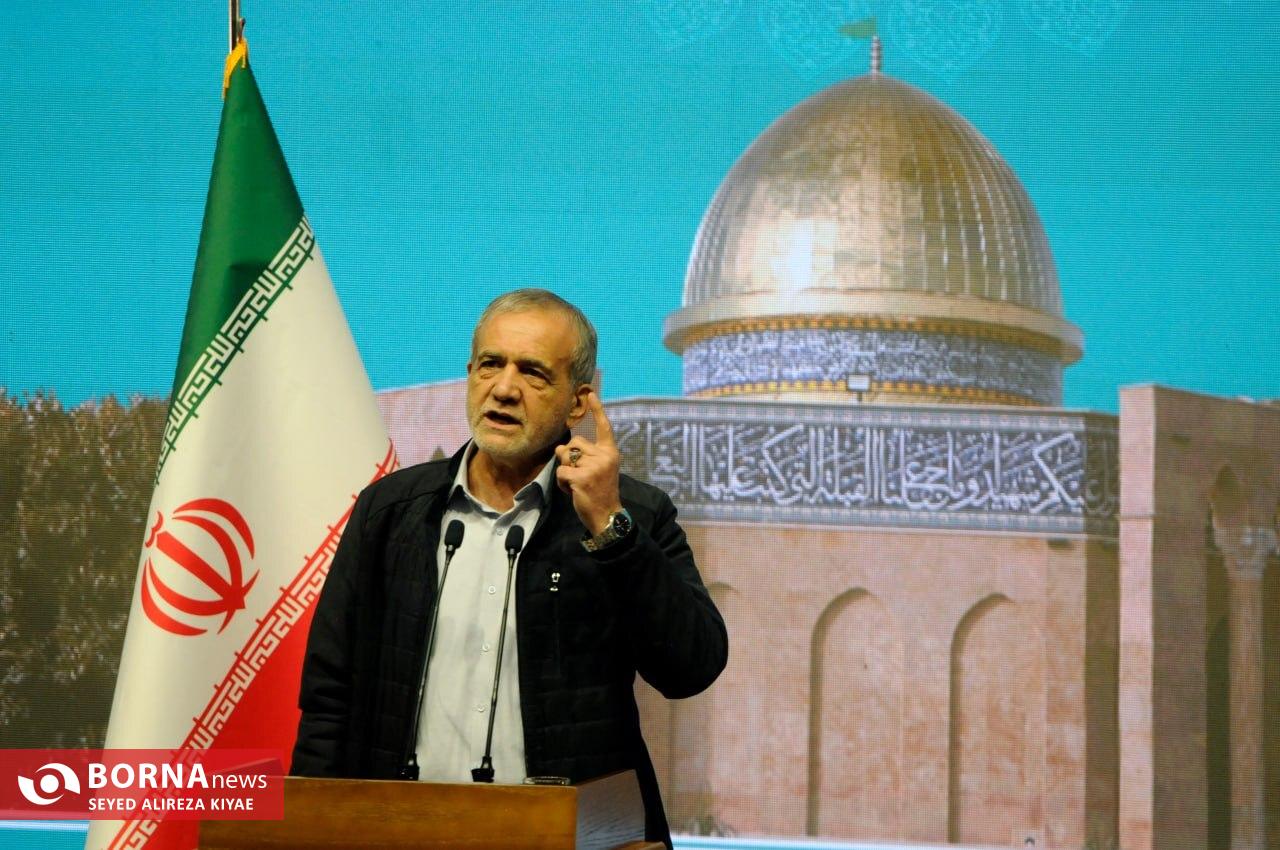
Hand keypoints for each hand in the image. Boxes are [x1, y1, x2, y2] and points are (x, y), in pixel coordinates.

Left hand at [554, 391, 621, 535]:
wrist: (607, 516)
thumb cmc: (601, 492)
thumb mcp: (599, 470)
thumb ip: (585, 456)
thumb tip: (561, 448)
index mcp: (610, 453)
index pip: (604, 427)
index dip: (597, 410)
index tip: (591, 393)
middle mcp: (604, 456)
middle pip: (574, 443)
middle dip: (570, 457)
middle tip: (581, 476)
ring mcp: (593, 467)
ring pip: (565, 457)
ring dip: (565, 471)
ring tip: (577, 484)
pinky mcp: (581, 478)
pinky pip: (560, 472)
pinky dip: (562, 483)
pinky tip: (573, 491)